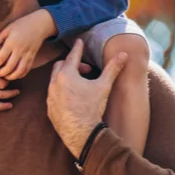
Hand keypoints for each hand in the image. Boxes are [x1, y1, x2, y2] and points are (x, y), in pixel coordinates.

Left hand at [0, 8, 56, 78]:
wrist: (39, 24)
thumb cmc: (20, 25)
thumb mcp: (6, 30)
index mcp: (11, 42)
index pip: (1, 58)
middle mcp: (20, 50)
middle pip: (9, 68)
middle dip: (0, 74)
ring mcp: (28, 55)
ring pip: (19, 71)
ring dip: (10, 77)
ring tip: (4, 76)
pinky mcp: (33, 57)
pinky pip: (27, 70)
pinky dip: (20, 75)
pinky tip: (14, 75)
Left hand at [47, 39, 124, 157]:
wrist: (81, 133)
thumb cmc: (92, 108)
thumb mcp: (104, 86)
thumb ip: (112, 68)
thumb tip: (124, 54)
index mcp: (66, 75)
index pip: (72, 56)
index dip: (78, 48)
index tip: (79, 42)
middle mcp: (54, 83)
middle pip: (60, 66)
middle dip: (72, 64)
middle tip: (86, 69)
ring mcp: (50, 97)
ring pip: (55, 80)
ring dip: (66, 77)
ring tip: (80, 83)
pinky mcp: (49, 108)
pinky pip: (53, 94)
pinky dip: (62, 91)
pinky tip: (72, 97)